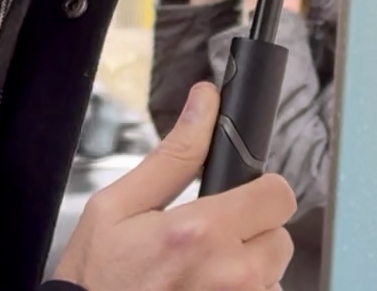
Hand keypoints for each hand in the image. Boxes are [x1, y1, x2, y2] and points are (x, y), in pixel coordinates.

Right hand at [54, 82, 296, 290]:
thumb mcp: (116, 207)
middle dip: (250, 233)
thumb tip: (205, 102)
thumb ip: (173, 154)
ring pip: (272, 273)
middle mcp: (230, 274)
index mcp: (200, 232)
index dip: (259, 190)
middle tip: (207, 242)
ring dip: (246, 271)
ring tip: (201, 274)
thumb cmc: (97, 278)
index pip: (278, 195)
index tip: (239, 199)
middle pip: (280, 236)